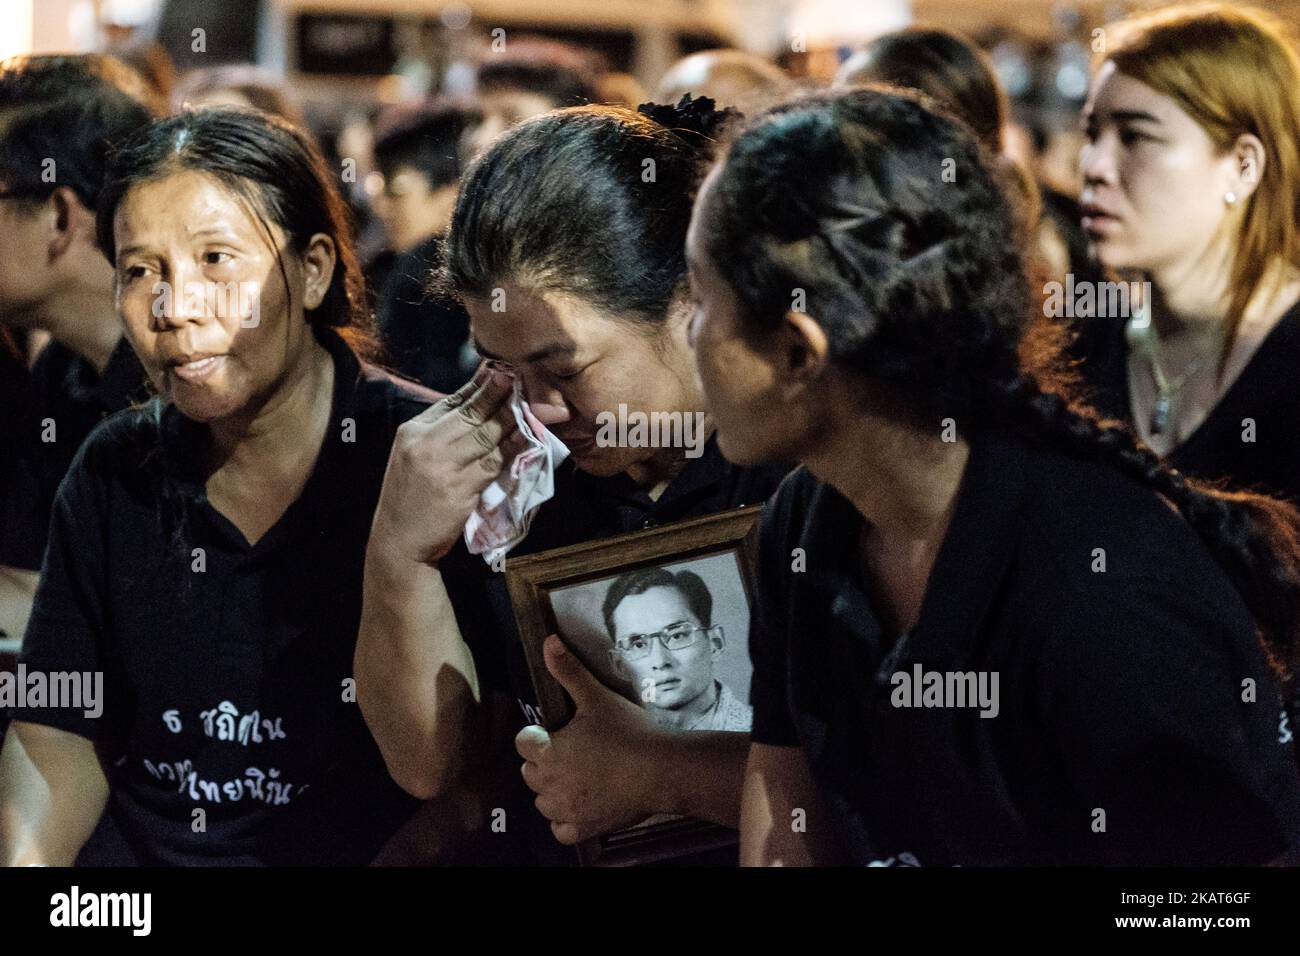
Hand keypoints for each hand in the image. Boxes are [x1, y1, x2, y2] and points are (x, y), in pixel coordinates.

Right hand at [370, 364, 524, 565]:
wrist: (398, 542)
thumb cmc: (410, 500)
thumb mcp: (413, 457)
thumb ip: (440, 434)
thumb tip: (475, 408)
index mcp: (413, 431)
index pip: (453, 400)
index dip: (480, 385)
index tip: (501, 371)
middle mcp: (425, 443)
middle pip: (472, 413)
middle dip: (499, 393)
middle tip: (521, 376)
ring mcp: (441, 465)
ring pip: (486, 434)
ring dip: (511, 419)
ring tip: (530, 406)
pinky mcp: (458, 488)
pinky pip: (493, 462)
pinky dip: (512, 449)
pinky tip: (526, 439)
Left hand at [516, 635, 665, 843]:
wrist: (660, 769)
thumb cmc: (627, 732)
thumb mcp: (596, 697)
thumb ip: (569, 671)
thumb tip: (547, 640)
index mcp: (549, 750)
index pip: (523, 743)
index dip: (537, 736)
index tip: (555, 732)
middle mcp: (550, 783)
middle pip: (530, 773)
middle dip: (543, 762)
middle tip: (571, 752)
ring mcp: (566, 809)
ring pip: (542, 803)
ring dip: (552, 791)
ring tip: (575, 778)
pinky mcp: (584, 828)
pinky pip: (560, 830)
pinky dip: (565, 821)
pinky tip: (580, 805)